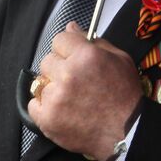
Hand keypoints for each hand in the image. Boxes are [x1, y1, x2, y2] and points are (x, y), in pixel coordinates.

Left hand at [30, 23, 143, 160]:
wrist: (126, 133)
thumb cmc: (125, 96)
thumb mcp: (119, 59)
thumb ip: (94, 41)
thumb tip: (70, 26)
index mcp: (86, 56)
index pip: (59, 39)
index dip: (67, 49)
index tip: (73, 58)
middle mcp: (68, 74)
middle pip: (47, 61)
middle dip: (59, 69)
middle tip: (75, 82)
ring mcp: (55, 98)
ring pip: (40, 83)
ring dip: (52, 89)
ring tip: (71, 99)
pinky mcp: (47, 118)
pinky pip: (33, 105)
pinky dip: (43, 108)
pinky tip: (61, 110)